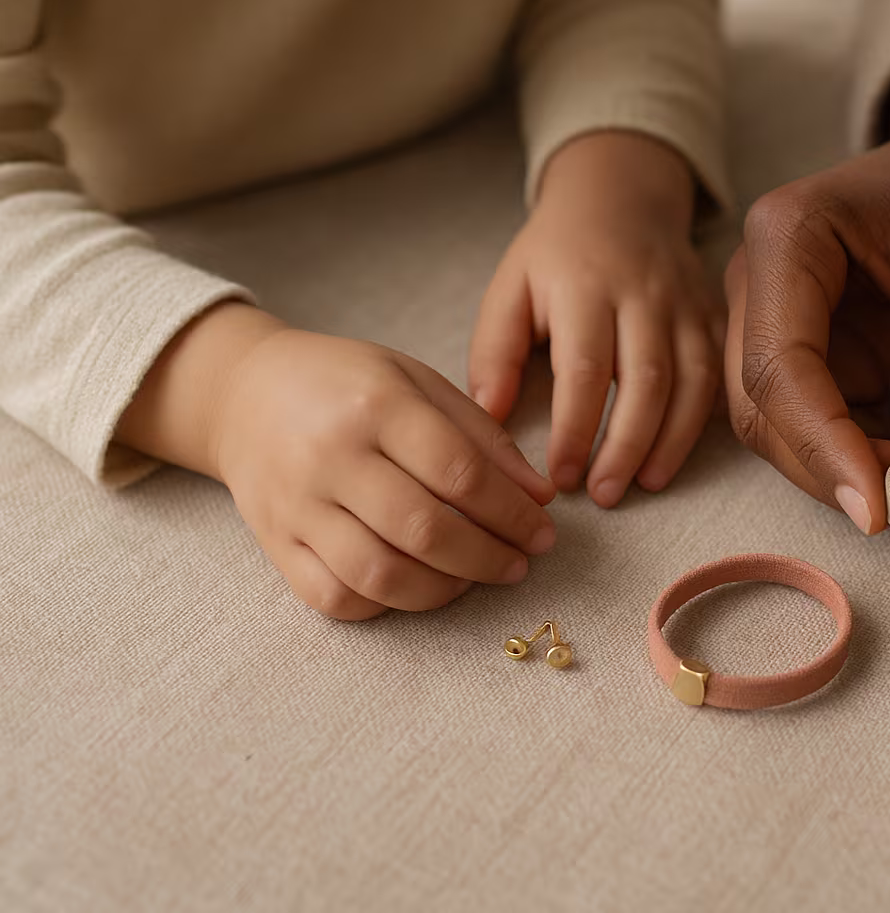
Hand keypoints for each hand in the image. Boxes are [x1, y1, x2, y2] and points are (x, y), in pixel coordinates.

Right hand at [213, 328, 557, 618]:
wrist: (245, 393)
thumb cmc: (348, 384)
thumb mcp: (419, 383)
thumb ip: (483, 437)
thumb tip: (540, 498)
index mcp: (379, 405)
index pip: (460, 473)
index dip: (513, 513)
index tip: (544, 534)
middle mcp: (333, 457)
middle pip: (424, 530)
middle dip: (488, 558)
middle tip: (520, 565)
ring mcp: (298, 505)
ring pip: (379, 574)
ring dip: (442, 590)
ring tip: (473, 579)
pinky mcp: (275, 543)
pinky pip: (333, 597)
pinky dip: (384, 606)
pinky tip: (416, 587)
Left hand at [470, 132, 719, 506]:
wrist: (621, 194)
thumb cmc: (556, 252)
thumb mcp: (509, 286)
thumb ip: (494, 351)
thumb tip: (491, 418)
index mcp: (586, 284)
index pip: (584, 368)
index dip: (574, 429)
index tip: (559, 476)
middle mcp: (644, 293)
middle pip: (646, 380)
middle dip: (626, 446)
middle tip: (604, 495)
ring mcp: (687, 303)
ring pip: (692, 381)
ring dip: (672, 440)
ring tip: (645, 483)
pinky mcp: (715, 313)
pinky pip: (721, 372)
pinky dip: (707, 418)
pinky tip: (682, 453)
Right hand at [725, 34, 889, 534]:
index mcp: (785, 237)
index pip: (779, 363)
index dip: (823, 444)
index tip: (880, 507)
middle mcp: (756, 283)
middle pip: (762, 407)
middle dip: (835, 472)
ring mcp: (772, 322)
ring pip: (778, 429)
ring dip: (847, 477)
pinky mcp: (804, 357)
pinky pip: (816, 428)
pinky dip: (864, 464)